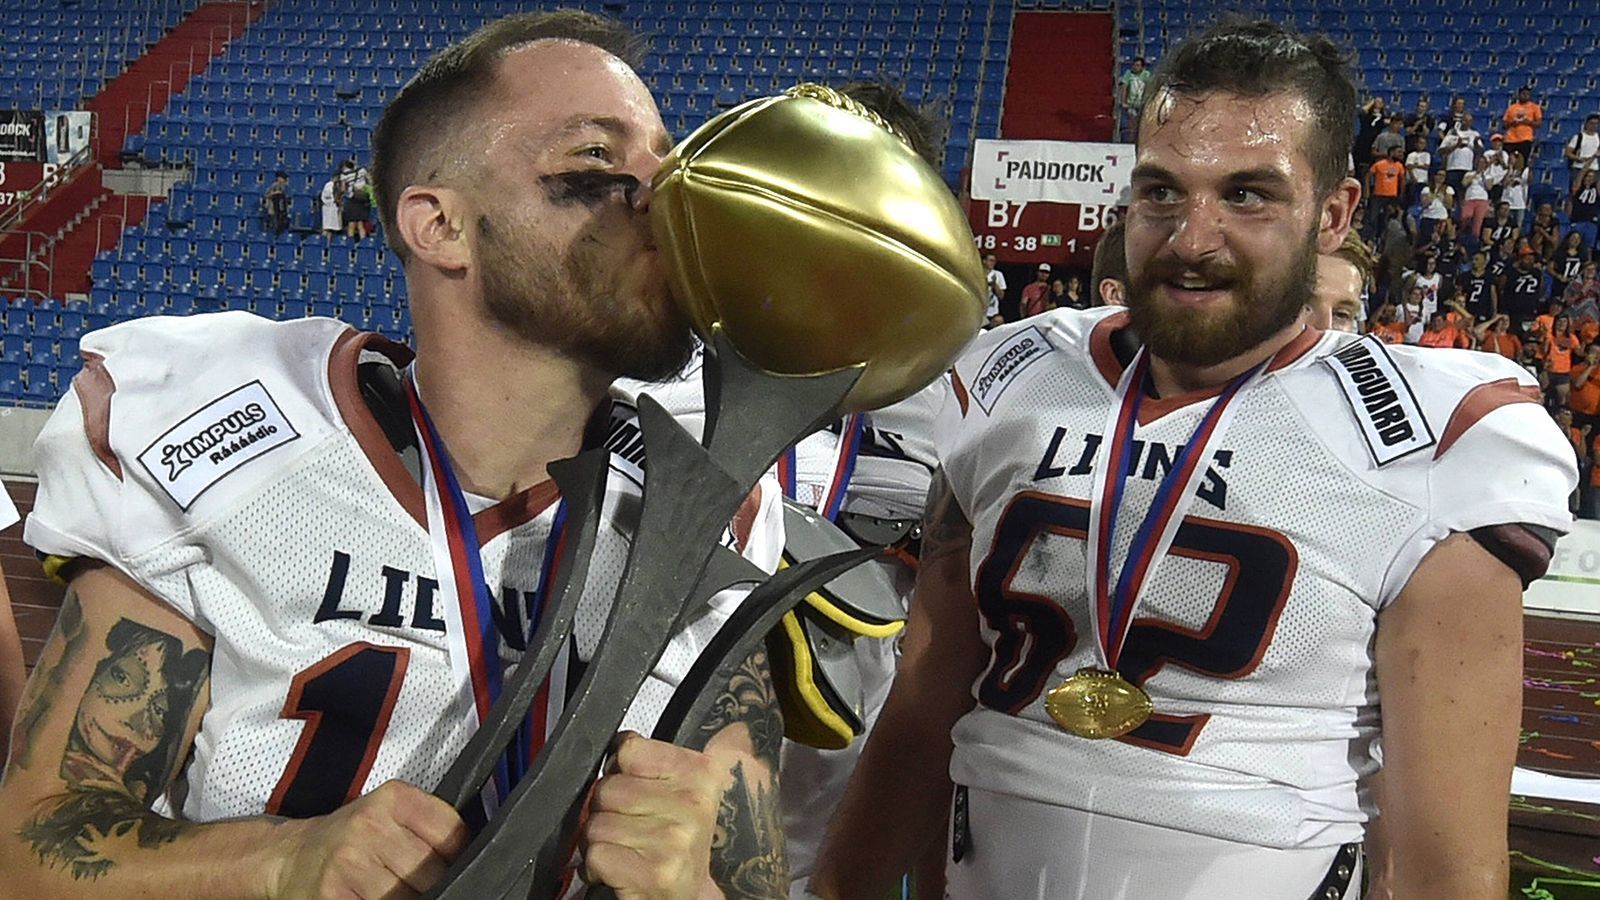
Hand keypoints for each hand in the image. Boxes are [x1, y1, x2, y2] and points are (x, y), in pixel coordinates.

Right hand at [269, 780, 467, 899]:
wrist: (290, 857)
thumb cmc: (348, 837)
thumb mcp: (389, 813)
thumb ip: (428, 827)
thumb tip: (467, 855)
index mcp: (393, 798)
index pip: (453, 834)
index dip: (456, 857)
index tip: (446, 863)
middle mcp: (370, 825)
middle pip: (433, 872)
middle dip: (432, 884)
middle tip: (414, 880)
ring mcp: (350, 861)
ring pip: (409, 897)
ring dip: (409, 898)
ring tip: (393, 889)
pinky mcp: (334, 895)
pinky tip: (374, 896)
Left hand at [582, 732, 725, 899]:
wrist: (689, 896)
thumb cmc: (677, 843)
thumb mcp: (680, 792)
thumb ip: (653, 761)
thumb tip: (616, 743)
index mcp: (700, 773)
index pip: (629, 749)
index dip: (619, 771)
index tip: (635, 788)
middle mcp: (693, 803)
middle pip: (607, 787)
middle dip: (607, 810)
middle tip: (631, 827)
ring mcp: (675, 838)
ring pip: (597, 823)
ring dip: (601, 841)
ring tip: (627, 850)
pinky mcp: (656, 872)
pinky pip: (596, 854)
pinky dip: (598, 867)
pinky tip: (623, 870)